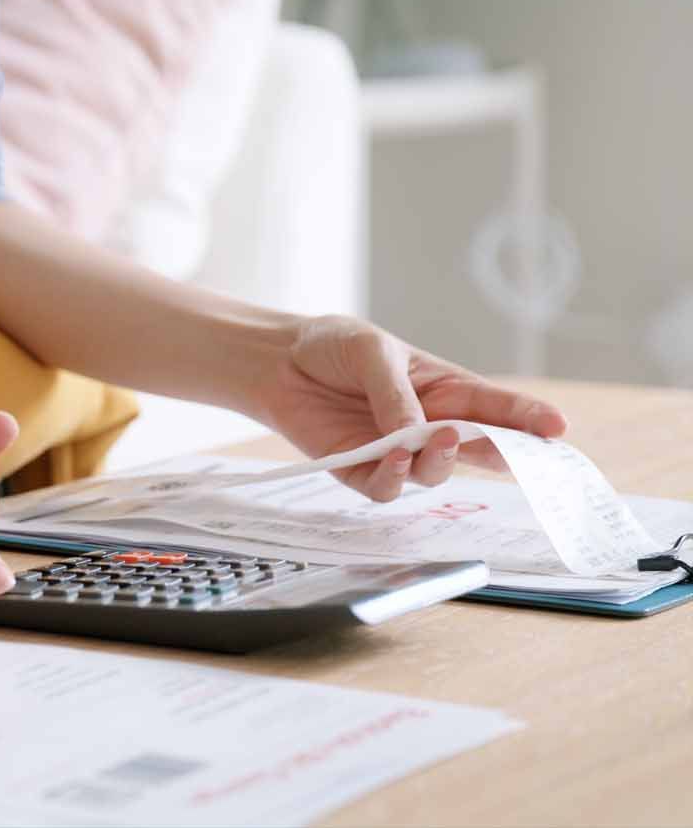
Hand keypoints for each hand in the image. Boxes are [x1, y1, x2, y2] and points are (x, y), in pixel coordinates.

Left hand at [257, 316, 568, 500]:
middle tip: (517, 453)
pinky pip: (385, 488)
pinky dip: (392, 477)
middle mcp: (428, 426)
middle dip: (507, 455)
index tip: (558, 428)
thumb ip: (396, 393)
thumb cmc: (333, 347)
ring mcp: (396, 452)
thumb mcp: (371, 352)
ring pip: (433, 474)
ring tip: (435, 439)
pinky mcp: (359, 471)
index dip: (528, 419)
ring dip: (440, 462)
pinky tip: (390, 458)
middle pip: (479, 449)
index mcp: (444, 390)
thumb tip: (419, 433)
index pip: (495, 407)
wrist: (277, 362)